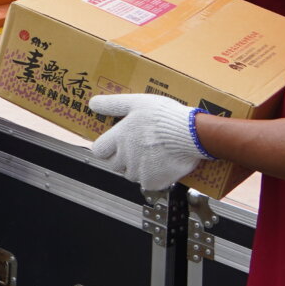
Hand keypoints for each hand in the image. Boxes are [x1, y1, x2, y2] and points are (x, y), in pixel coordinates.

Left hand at [88, 94, 208, 189]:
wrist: (192, 134)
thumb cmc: (165, 117)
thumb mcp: (136, 102)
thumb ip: (112, 104)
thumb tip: (92, 104)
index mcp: (118, 137)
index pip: (98, 150)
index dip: (105, 148)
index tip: (115, 144)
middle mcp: (125, 156)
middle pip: (114, 164)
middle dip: (122, 158)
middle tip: (137, 148)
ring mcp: (138, 171)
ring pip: (130, 174)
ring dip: (137, 168)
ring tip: (152, 154)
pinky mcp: (153, 181)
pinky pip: (147, 183)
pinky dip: (153, 177)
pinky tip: (162, 163)